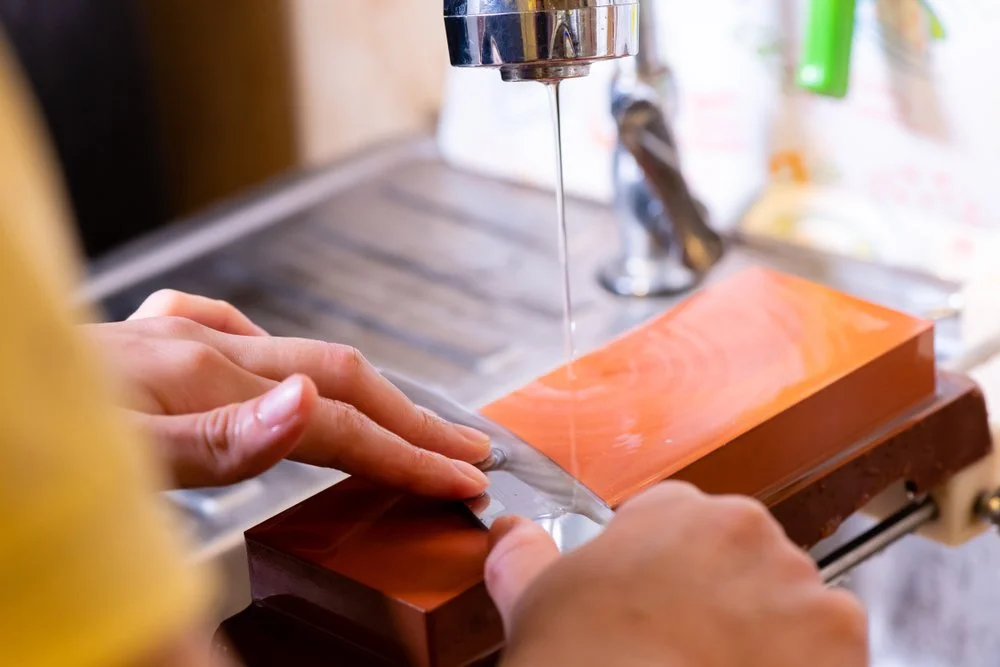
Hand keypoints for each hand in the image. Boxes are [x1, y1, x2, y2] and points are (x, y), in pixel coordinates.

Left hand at [87, 290, 489, 496]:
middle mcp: (202, 348)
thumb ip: (219, 436)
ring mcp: (177, 340)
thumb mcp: (117, 456)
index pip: (339, 422)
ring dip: (363, 392)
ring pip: (299, 355)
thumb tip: (307, 402)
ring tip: (402, 421)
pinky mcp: (152, 346)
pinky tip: (278, 369)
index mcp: (205, 378)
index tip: (464, 480)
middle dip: (413, 419)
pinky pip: (238, 339)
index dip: (408, 454)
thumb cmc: (30, 446)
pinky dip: (283, 360)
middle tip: (467, 451)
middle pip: (338, 377)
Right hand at [485, 482, 867, 666]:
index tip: (656, 603)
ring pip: (790, 602)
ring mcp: (798, 583)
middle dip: (722, 595)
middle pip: (742, 557)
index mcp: (677, 510)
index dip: (665, 568)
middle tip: (686, 646)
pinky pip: (831, 647)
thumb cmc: (582, 661)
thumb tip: (509, 534)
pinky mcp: (841, 637)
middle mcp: (746, 531)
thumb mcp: (535, 599)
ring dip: (767, 631)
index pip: (682, 520)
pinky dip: (805, 665)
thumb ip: (525, 554)